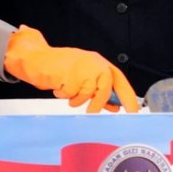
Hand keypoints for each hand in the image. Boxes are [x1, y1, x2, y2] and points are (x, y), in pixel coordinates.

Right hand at [5, 27, 140, 112]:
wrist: (39, 59)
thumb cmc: (61, 68)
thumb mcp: (84, 78)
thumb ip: (99, 91)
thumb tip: (115, 107)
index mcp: (100, 63)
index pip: (119, 81)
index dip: (127, 97)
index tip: (133, 112)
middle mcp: (94, 63)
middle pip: (106, 87)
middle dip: (100, 102)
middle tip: (92, 112)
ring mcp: (83, 67)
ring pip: (87, 94)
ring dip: (75, 98)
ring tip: (67, 90)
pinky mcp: (71, 73)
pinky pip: (72, 95)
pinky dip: (64, 95)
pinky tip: (59, 85)